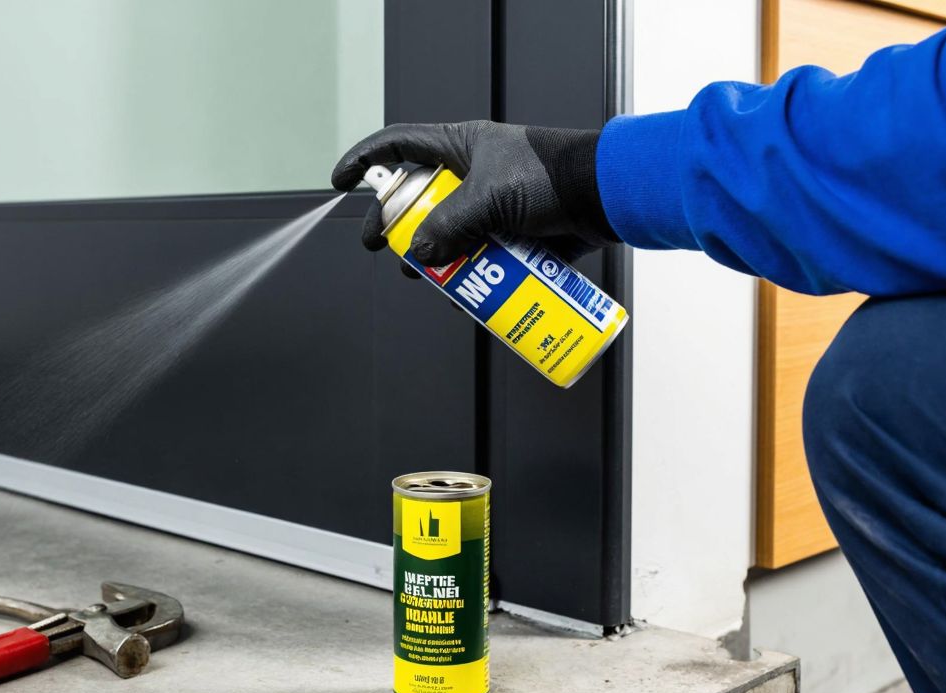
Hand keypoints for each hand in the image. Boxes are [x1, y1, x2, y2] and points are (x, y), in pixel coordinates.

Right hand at [330, 121, 619, 276]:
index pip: (398, 145)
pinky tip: (468, 294)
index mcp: (459, 147)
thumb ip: (449, 226)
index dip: (365, 160)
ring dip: (437, 259)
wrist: (604, 198)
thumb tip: (421, 255)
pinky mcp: (513, 235)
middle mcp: (472, 174)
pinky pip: (481, 258)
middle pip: (418, 201)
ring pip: (448, 235)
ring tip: (432, 278)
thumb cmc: (552, 177)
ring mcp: (492, 206)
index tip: (340, 183)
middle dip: (397, 226)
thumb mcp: (489, 197)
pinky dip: (472, 276)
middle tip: (382, 248)